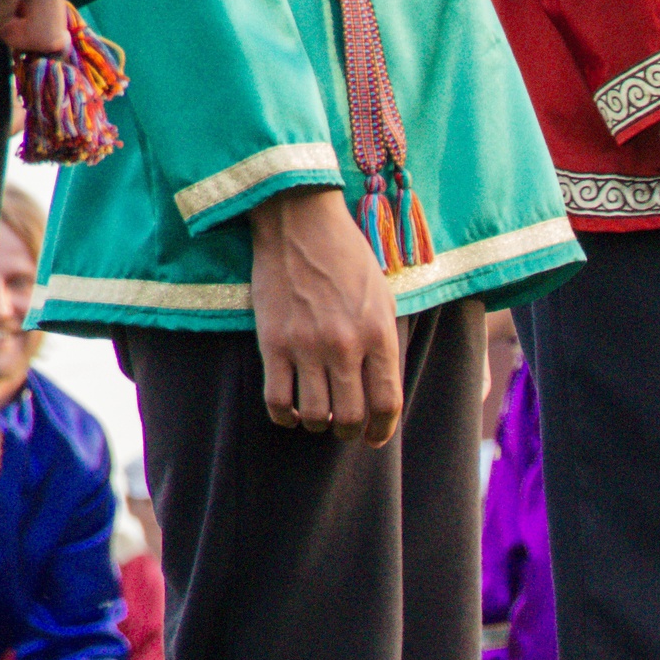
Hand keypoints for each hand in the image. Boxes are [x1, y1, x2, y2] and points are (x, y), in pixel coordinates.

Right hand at [250, 187, 404, 444]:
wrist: (299, 222)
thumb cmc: (347, 258)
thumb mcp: (382, 299)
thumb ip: (383, 344)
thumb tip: (380, 391)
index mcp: (378, 334)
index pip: (387, 403)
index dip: (383, 429)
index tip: (376, 437)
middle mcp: (344, 345)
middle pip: (350, 416)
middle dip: (349, 431)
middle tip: (344, 428)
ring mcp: (306, 345)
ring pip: (314, 415)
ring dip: (318, 425)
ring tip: (317, 417)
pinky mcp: (272, 342)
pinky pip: (276, 400)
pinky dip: (284, 416)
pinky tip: (290, 412)